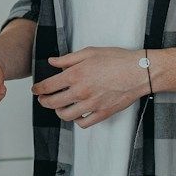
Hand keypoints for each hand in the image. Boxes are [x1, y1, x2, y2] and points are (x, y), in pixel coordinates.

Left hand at [32, 47, 146, 127]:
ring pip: (65, 115)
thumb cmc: (117, 59)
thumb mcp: (90, 52)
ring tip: (59, 107)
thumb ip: (68, 59)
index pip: (48, 86)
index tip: (36, 90)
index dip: (38, 89)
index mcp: (76, 75)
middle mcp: (80, 91)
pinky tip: (77, 113)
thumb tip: (52, 61)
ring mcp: (91, 105)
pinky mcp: (102, 113)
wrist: (139, 72)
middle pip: (53, 103)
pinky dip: (76, 120)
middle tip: (43, 99)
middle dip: (44, 102)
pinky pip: (83, 123)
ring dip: (58, 111)